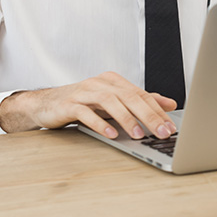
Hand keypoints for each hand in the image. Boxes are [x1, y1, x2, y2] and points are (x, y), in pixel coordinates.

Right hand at [0, 71, 177, 139]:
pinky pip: (86, 113)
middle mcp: (101, 83)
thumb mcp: (114, 101)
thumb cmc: (82, 103)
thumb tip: (170, 104)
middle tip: (161, 132)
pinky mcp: (69, 104)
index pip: (141, 94)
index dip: (158, 110)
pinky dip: (99, 124)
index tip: (170, 127)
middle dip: (148, 115)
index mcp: (114, 81)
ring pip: (110, 102)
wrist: (45, 104)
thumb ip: (140, 101)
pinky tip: (110, 135)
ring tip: (139, 135)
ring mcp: (84, 92)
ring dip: (126, 119)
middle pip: (130, 97)